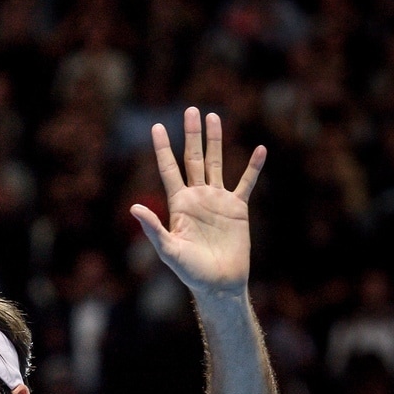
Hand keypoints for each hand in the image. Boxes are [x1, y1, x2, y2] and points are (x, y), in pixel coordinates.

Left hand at [131, 107, 265, 296]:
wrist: (218, 283)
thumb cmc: (190, 271)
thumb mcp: (168, 250)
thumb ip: (153, 228)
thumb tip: (133, 208)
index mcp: (179, 204)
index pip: (169, 169)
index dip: (162, 148)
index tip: (156, 126)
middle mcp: (197, 197)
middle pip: (193, 159)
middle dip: (191, 135)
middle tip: (191, 110)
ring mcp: (218, 200)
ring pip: (217, 163)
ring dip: (216, 141)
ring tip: (214, 117)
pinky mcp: (238, 208)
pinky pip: (246, 183)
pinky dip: (253, 168)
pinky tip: (259, 150)